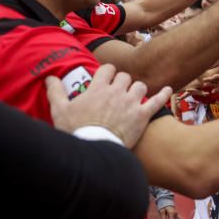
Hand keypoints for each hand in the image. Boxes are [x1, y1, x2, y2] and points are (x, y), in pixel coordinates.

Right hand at [46, 64, 172, 148]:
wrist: (94, 149)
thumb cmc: (76, 131)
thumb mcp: (60, 111)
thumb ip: (56, 92)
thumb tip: (49, 78)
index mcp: (98, 88)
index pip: (108, 69)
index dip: (108, 72)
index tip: (106, 78)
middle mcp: (116, 92)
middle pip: (124, 77)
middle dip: (122, 82)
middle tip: (118, 91)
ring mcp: (131, 103)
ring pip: (140, 86)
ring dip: (137, 90)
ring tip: (134, 97)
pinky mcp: (142, 116)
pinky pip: (157, 100)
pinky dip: (164, 94)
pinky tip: (168, 90)